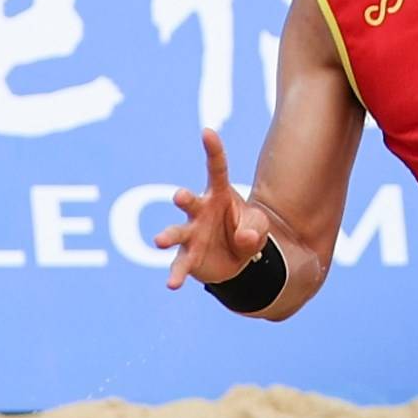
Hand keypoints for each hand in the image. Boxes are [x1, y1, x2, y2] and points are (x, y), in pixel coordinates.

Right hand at [157, 128, 274, 289]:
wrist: (240, 261)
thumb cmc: (247, 231)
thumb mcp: (259, 227)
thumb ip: (255, 229)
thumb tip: (245, 237)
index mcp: (219, 195)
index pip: (216, 169)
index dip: (213, 151)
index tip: (208, 132)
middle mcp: (199, 212)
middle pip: (189, 201)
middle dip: (183, 198)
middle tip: (179, 196)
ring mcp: (191, 235)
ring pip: (176, 233)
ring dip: (168, 236)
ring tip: (159, 240)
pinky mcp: (188, 258)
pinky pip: (180, 266)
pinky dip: (176, 275)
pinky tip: (172, 284)